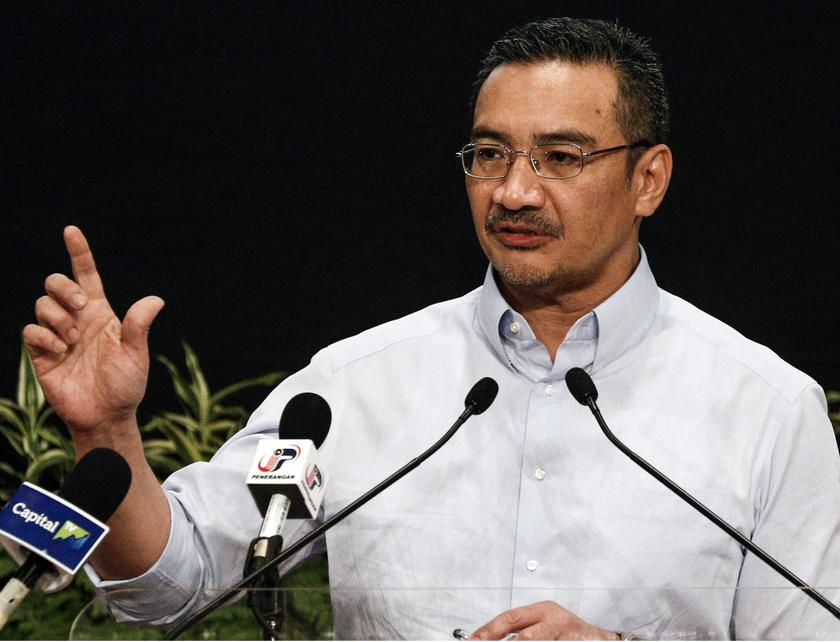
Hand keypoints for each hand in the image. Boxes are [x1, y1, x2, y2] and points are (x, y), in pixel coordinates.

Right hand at [22, 226, 164, 435]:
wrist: (106, 416)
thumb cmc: (125, 385)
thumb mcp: (137, 354)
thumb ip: (139, 325)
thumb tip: (157, 299)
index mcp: (101, 314)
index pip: (87, 276)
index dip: (79, 252)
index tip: (71, 231)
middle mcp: (77, 319)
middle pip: (56, 283)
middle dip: (64, 287)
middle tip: (81, 308)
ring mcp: (57, 335)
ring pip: (42, 304)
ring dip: (57, 316)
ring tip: (72, 340)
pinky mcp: (41, 353)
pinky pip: (31, 330)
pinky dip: (43, 335)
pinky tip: (59, 350)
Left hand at [471, 601, 618, 639]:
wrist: (600, 640)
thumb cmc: (568, 633)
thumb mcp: (545, 623)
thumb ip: (523, 627)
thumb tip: (491, 637)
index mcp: (543, 611)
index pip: (510, 618)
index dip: (489, 629)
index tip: (473, 639)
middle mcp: (553, 621)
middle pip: (522, 634)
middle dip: (498, 641)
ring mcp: (563, 635)